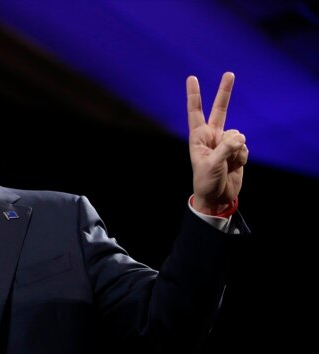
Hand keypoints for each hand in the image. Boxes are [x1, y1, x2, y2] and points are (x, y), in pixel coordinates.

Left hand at [187, 72, 247, 214]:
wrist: (217, 197)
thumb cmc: (207, 182)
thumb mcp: (212, 165)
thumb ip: (226, 149)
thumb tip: (240, 137)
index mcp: (198, 137)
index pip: (196, 112)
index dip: (194, 95)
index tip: (192, 78)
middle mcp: (212, 136)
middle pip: (220, 110)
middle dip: (225, 92)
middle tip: (229, 73)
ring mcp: (225, 143)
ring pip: (238, 135)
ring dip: (236, 149)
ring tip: (227, 164)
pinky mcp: (237, 151)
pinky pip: (245, 147)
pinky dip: (242, 157)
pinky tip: (235, 166)